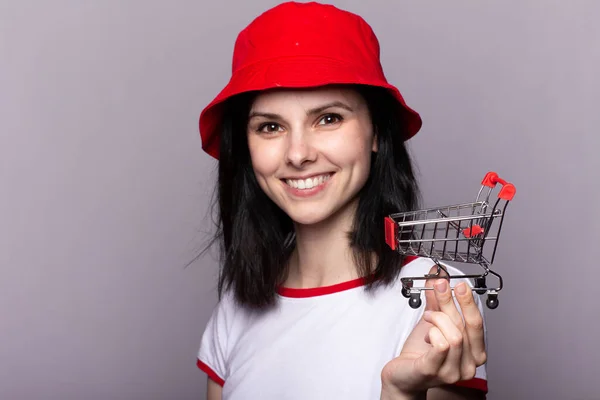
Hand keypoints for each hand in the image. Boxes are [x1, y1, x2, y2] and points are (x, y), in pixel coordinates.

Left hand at [380, 265, 486, 397]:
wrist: (402, 375)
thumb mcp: (433, 322)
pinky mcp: (434, 372)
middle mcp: (468, 366)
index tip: (460, 285)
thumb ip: (438, 301)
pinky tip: (427, 333)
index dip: (468, 302)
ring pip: (454, 336)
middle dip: (449, 303)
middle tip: (438, 287)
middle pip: (464, 326)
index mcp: (475, 353)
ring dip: (437, 319)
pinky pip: (441, 345)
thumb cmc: (420, 353)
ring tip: (427, 318)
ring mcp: (453, 372)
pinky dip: (433, 332)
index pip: (478, 323)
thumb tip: (439, 277)